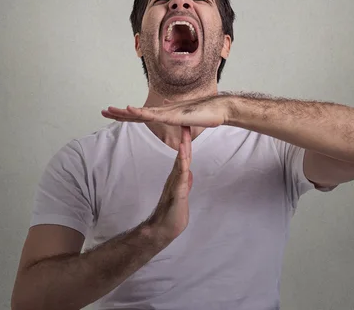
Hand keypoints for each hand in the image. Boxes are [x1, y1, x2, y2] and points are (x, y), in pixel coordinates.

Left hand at [101, 94, 232, 127]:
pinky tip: (130, 109)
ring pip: (140, 112)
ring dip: (124, 111)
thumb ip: (172, 110)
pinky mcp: (171, 115)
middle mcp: (161, 111)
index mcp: (162, 113)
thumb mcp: (183, 115)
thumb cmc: (202, 113)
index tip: (111, 114)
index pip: (139, 115)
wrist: (216, 110)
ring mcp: (165, 112)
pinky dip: (140, 111)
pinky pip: (153, 114)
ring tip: (110, 110)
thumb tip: (163, 105)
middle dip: (118, 113)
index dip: (125, 115)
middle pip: (135, 113)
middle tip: (102, 111)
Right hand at [146, 124, 192, 242]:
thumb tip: (189, 173)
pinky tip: (183, 152)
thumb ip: (185, 184)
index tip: (188, 129)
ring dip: (184, 146)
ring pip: (181, 161)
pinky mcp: (177, 190)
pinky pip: (181, 173)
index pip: (184, 157)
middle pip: (183, 154)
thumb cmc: (173, 214)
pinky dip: (182, 161)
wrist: (163, 230)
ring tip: (185, 132)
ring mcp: (176, 182)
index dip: (187, 143)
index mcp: (178, 177)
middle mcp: (176, 177)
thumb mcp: (183, 196)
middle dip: (185, 138)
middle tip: (186, 122)